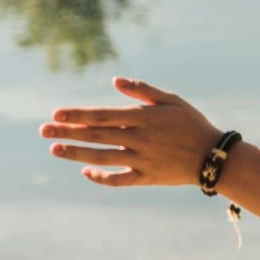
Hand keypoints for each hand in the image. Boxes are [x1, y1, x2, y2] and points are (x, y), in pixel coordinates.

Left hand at [38, 76, 225, 186]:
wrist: (215, 158)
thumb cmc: (193, 125)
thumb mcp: (173, 101)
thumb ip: (143, 90)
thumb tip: (115, 80)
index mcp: (144, 118)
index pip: (103, 115)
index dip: (78, 115)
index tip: (56, 115)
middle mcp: (140, 139)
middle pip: (97, 135)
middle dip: (68, 133)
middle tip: (43, 131)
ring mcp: (143, 160)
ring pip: (103, 157)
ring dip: (76, 154)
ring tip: (55, 150)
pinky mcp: (148, 177)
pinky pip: (120, 179)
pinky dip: (101, 177)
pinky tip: (86, 171)